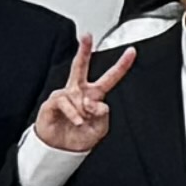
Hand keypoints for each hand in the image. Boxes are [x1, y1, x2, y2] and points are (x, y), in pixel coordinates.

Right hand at [31, 34, 113, 160]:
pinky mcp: (53, 102)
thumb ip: (103, 114)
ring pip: (78, 94)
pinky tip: (77, 120)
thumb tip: (94, 102)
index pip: (111, 77)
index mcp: (95, 94)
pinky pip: (66, 103)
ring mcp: (66, 95)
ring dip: (83, 110)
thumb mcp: (100, 128)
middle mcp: (80, 91)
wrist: (62, 149)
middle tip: (86, 36)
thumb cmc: (81, 135)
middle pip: (81, 65)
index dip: (122, 65)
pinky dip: (74, 113)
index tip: (132, 51)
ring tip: (82, 121)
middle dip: (84, 50)